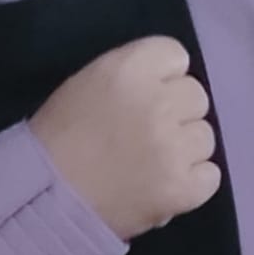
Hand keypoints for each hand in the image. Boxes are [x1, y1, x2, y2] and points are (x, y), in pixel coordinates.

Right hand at [29, 36, 220, 239]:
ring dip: (184, 147)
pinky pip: (210, 175)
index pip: (176, 55)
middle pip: (196, 95)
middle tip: (148, 131)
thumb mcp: (89, 81)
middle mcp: (158, 102)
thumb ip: (132, 73)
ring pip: (205, 136)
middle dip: (176, 111)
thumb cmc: (59, 135)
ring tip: (153, 162)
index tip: (145, 93)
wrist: (42, 199)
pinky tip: (165, 183)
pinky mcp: (182, 188)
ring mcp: (173, 147)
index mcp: (130, 68)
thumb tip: (167, 83)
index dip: (163, 75)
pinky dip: (192, 181)